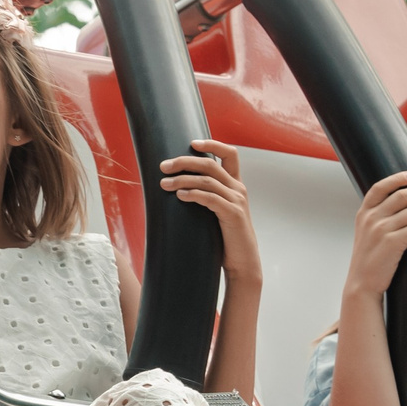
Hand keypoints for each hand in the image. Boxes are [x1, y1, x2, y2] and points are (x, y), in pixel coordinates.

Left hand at [163, 140, 258, 288]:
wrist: (242, 263)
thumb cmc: (225, 238)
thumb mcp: (216, 212)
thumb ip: (206, 196)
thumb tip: (177, 188)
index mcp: (235, 184)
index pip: (230, 153)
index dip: (212, 144)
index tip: (191, 142)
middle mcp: (238, 188)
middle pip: (211, 164)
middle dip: (185, 161)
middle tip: (163, 166)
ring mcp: (237, 201)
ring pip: (208, 180)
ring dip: (182, 180)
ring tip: (164, 184)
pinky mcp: (233, 214)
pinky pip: (211, 198)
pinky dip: (193, 194)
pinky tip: (179, 196)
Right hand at [343, 170, 406, 298]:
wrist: (361, 284)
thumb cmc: (369, 260)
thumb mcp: (366, 235)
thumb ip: (378, 219)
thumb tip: (401, 208)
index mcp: (364, 214)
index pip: (379, 188)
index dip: (396, 179)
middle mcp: (371, 219)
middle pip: (402, 196)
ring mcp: (380, 230)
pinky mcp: (391, 243)